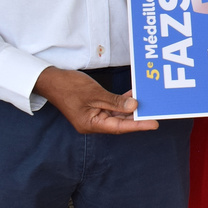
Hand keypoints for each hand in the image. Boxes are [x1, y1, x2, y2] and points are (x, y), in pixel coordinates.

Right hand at [33, 67, 157, 133]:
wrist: (51, 80)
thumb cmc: (69, 87)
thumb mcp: (94, 93)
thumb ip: (115, 101)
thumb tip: (133, 106)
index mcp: (91, 124)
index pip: (119, 127)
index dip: (138, 125)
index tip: (154, 124)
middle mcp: (94, 123)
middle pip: (120, 122)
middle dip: (137, 117)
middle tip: (156, 113)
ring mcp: (94, 115)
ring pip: (117, 114)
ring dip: (131, 109)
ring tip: (148, 104)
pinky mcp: (94, 107)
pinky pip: (112, 106)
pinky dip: (122, 101)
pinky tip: (133, 94)